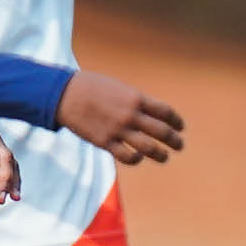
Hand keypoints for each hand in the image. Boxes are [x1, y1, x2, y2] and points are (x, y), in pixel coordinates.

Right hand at [57, 69, 183, 163]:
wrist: (65, 94)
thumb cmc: (91, 87)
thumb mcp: (118, 88)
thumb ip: (134, 100)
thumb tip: (147, 112)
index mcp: (136, 98)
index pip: (165, 112)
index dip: (176, 121)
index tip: (180, 127)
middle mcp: (131, 115)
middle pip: (162, 132)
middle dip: (175, 140)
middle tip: (179, 145)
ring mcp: (119, 130)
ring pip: (149, 148)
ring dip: (161, 155)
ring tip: (165, 156)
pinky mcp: (106, 142)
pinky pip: (128, 157)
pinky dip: (136, 158)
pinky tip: (137, 156)